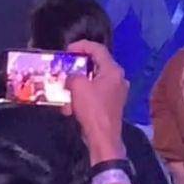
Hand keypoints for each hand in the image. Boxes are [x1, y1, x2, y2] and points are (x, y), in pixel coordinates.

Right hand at [64, 40, 127, 164]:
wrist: (103, 137)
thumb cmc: (93, 109)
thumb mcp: (78, 87)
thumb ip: (73, 76)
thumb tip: (72, 77)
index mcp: (113, 70)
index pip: (99, 49)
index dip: (82, 46)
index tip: (68, 49)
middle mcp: (119, 78)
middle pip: (97, 65)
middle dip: (78, 68)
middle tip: (64, 69)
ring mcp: (117, 92)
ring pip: (94, 81)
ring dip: (78, 86)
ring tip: (65, 92)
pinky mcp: (113, 104)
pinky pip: (96, 95)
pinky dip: (83, 97)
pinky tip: (71, 108)